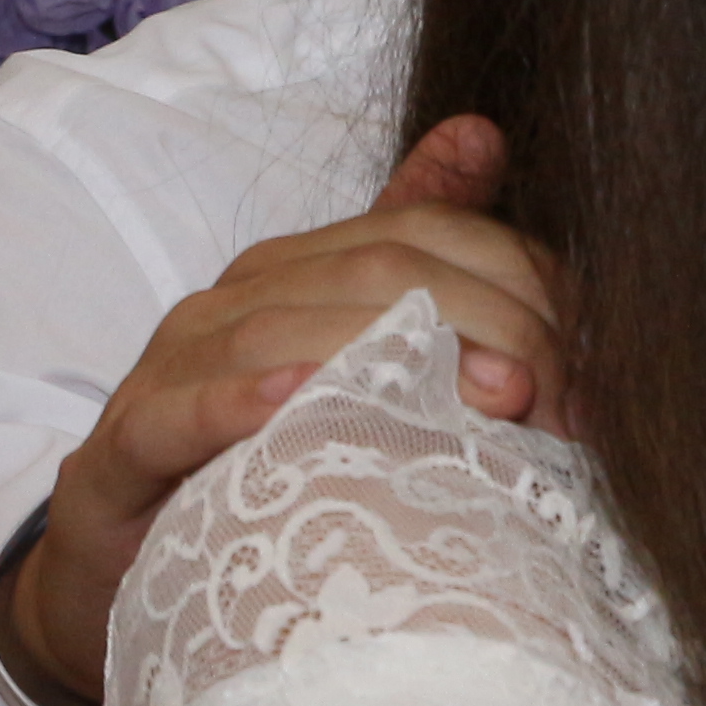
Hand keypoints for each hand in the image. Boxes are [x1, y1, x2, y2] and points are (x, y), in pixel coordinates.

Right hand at [0, 115, 569, 705]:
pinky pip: (175, 415)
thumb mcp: (362, 364)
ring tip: (482, 401)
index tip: (585, 359)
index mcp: (301, 273)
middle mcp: (235, 304)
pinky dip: (235, 404)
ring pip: (279, 333)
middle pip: (372, 275)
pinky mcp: (121, 452)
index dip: (514, 281)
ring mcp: (169, 371)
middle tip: (548, 393)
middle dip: (478, 324)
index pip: (422, 234)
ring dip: (384, 360)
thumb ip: (427, 255)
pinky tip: (298, 403)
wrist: (131, 572)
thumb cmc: (267, 467)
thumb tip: (484, 132)